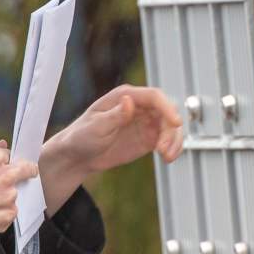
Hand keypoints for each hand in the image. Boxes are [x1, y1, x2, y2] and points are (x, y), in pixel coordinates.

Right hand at [0, 141, 38, 234]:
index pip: (8, 154)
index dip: (3, 161)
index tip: (1, 165)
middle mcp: (4, 175)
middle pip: (24, 170)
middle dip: (25, 171)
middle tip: (21, 174)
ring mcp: (7, 196)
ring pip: (12, 194)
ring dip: (3, 197)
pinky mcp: (7, 215)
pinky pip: (9, 212)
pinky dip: (0, 214)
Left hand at [50, 84, 183, 178]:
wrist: (78, 156)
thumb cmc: (81, 136)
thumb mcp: (96, 127)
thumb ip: (115, 115)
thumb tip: (129, 100)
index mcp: (125, 96)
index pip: (154, 97)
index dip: (168, 108)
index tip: (176, 123)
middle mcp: (139, 106)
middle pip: (167, 111)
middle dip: (171, 129)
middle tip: (163, 148)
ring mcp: (145, 122)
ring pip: (170, 126)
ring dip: (174, 140)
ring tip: (166, 156)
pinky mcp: (148, 138)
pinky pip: (167, 139)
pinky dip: (172, 147)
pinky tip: (167, 157)